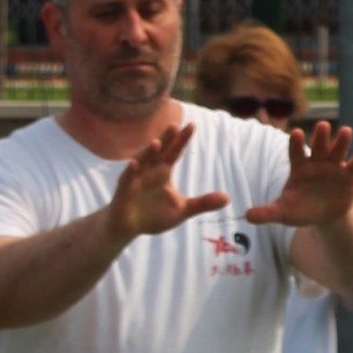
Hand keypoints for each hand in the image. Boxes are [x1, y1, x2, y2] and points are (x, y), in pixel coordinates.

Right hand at [104, 124, 229, 238]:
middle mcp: (149, 171)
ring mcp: (135, 179)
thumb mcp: (183, 209)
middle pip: (159, 152)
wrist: (128, 227)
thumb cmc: (153, 214)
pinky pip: (127, 180)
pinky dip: (130, 172)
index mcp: (163, 172)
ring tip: (157, 143)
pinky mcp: (124, 191)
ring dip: (148, 153)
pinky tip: (134, 163)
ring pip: (142, 162)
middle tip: (175, 125)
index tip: (192, 125)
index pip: (174, 152)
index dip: (182, 140)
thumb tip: (228, 197)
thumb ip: (203, 203)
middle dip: (166, 140)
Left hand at [247, 121, 352, 227]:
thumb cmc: (300, 209)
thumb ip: (267, 212)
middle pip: (318, 147)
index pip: (295, 153)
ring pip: (337, 151)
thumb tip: (247, 216)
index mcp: (298, 168)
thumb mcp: (283, 212)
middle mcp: (316, 163)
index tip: (296, 133)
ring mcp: (333, 167)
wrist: (323, 215)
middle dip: (320, 137)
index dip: (296, 143)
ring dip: (342, 141)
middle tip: (322, 125)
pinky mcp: (349, 175)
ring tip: (346, 131)